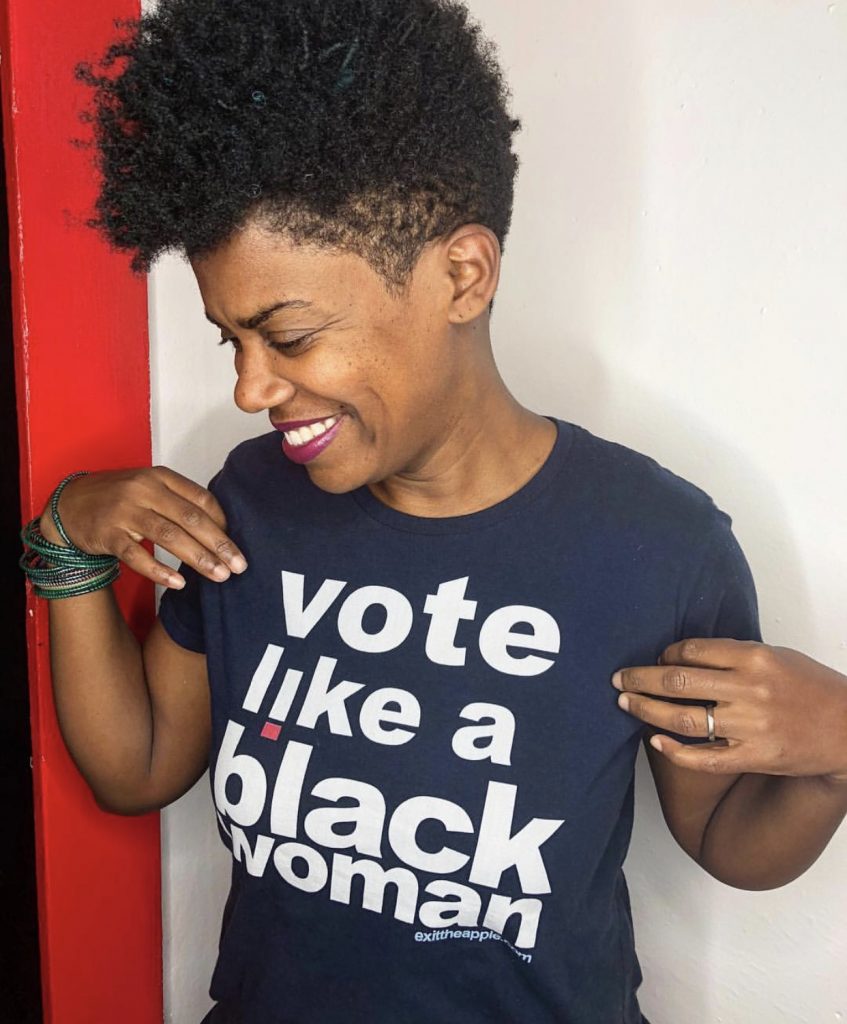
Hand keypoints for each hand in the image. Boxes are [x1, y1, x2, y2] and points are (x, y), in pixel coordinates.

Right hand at [38, 467, 246, 588]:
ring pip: (169, 536)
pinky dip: (159, 571)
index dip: (223, 522)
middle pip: (191, 518)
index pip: (201, 499)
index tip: (236, 543)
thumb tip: (221, 528)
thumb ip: (180, 501)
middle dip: (219, 544)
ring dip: (198, 558)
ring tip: (219, 575)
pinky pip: (137, 556)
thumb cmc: (119, 498)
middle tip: (239, 565)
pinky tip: (179, 583)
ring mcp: (125, 511)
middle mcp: (144, 490)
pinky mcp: (108, 534)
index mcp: (160, 476)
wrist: (69, 505)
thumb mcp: (150, 488)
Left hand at [613, 639, 846, 782]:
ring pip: (683, 717)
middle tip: (618, 679)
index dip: (665, 654)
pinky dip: (675, 750)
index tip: (655, 659)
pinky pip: (704, 757)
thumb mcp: (777, 656)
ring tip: (624, 704)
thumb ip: (734, 654)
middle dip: (640, 679)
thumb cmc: (812, 688)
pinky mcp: (753, 756)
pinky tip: (655, 740)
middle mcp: (749, 690)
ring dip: (646, 709)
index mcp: (755, 658)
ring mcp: (750, 725)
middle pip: (677, 681)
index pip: (692, 651)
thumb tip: (684, 655)